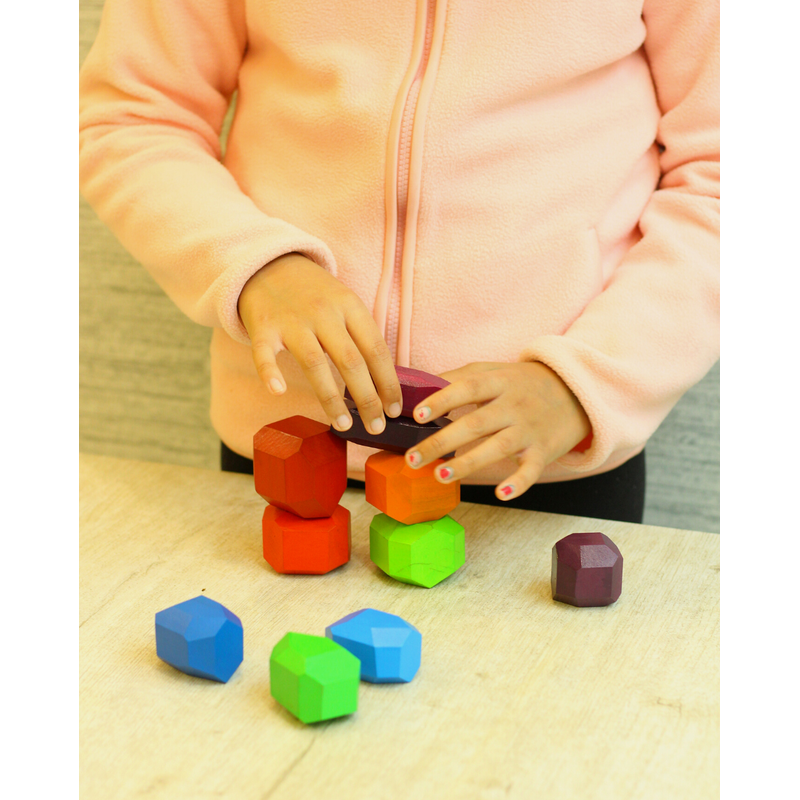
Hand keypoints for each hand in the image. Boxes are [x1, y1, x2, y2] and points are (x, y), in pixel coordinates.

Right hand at [238, 253, 401, 432]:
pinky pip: (265, 353)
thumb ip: (362, 336)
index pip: (376, 349)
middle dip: (367, 398)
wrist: (269, 264)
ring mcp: (292, 320)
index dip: (388, 382)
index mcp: (350, 306)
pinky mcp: (263, 327)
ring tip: (343, 425)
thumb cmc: (315, 294)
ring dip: (331, 398)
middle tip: (377, 427)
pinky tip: (279, 391)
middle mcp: (324, 312)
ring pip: (315, 363)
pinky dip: (270, 372)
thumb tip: (386, 383)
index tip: (395, 409)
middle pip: (351, 361)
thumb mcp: (345, 304)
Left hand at [404, 361, 590, 500]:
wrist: (577, 392)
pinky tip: (501, 493)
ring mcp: (530, 429)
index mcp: (499, 382)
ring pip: (498, 447)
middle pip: (476, 423)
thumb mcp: (495, 371)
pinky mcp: (544, 451)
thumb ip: (460, 377)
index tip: (417, 415)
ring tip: (440, 475)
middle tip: (412, 458)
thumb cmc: (523, 383)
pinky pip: (531, 469)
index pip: (468, 388)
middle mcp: (514, 405)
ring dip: (468, 463)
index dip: (442, 399)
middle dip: (441, 442)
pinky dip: (519, 482)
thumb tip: (419, 385)